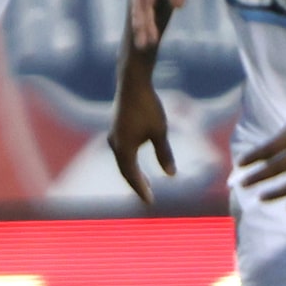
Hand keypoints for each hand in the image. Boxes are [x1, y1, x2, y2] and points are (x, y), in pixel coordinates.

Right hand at [108, 64, 175, 206]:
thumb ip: (164, 154)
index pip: (133, 176)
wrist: (132, 83)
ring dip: (133, 172)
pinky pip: (121, 150)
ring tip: (145, 181)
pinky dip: (129, 160)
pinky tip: (136, 158)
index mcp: (124, 149)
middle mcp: (115, 145)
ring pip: (122, 161)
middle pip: (125, 171)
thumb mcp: (160, 132)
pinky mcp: (115, 127)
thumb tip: (171, 175)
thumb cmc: (148, 107)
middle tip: (148, 196)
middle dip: (137, 184)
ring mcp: (113, 135)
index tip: (151, 202)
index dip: (142, 190)